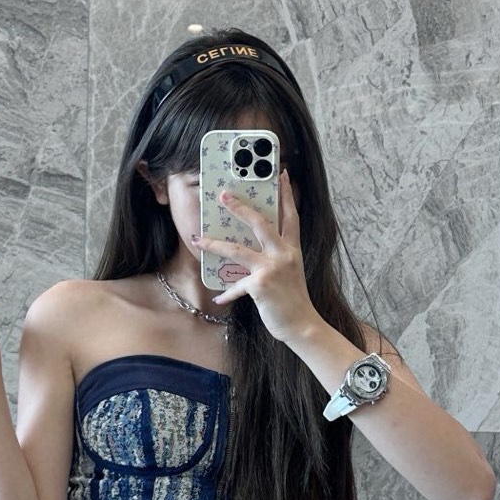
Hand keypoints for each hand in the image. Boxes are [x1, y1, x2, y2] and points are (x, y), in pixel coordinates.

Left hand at [193, 170, 317, 345]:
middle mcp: (284, 253)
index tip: (282, 174)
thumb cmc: (293, 299)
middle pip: (260, 222)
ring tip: (197, 239)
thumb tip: (252, 246)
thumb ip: (275, 255)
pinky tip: (218, 297)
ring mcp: (272, 268)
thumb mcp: (290, 271)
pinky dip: (226, 293)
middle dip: (240, 207)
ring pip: (237, 249)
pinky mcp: (260, 284)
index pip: (290, 215)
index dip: (286, 193)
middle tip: (223, 194)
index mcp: (292, 248)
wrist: (302, 325)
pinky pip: (236, 285)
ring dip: (214, 244)